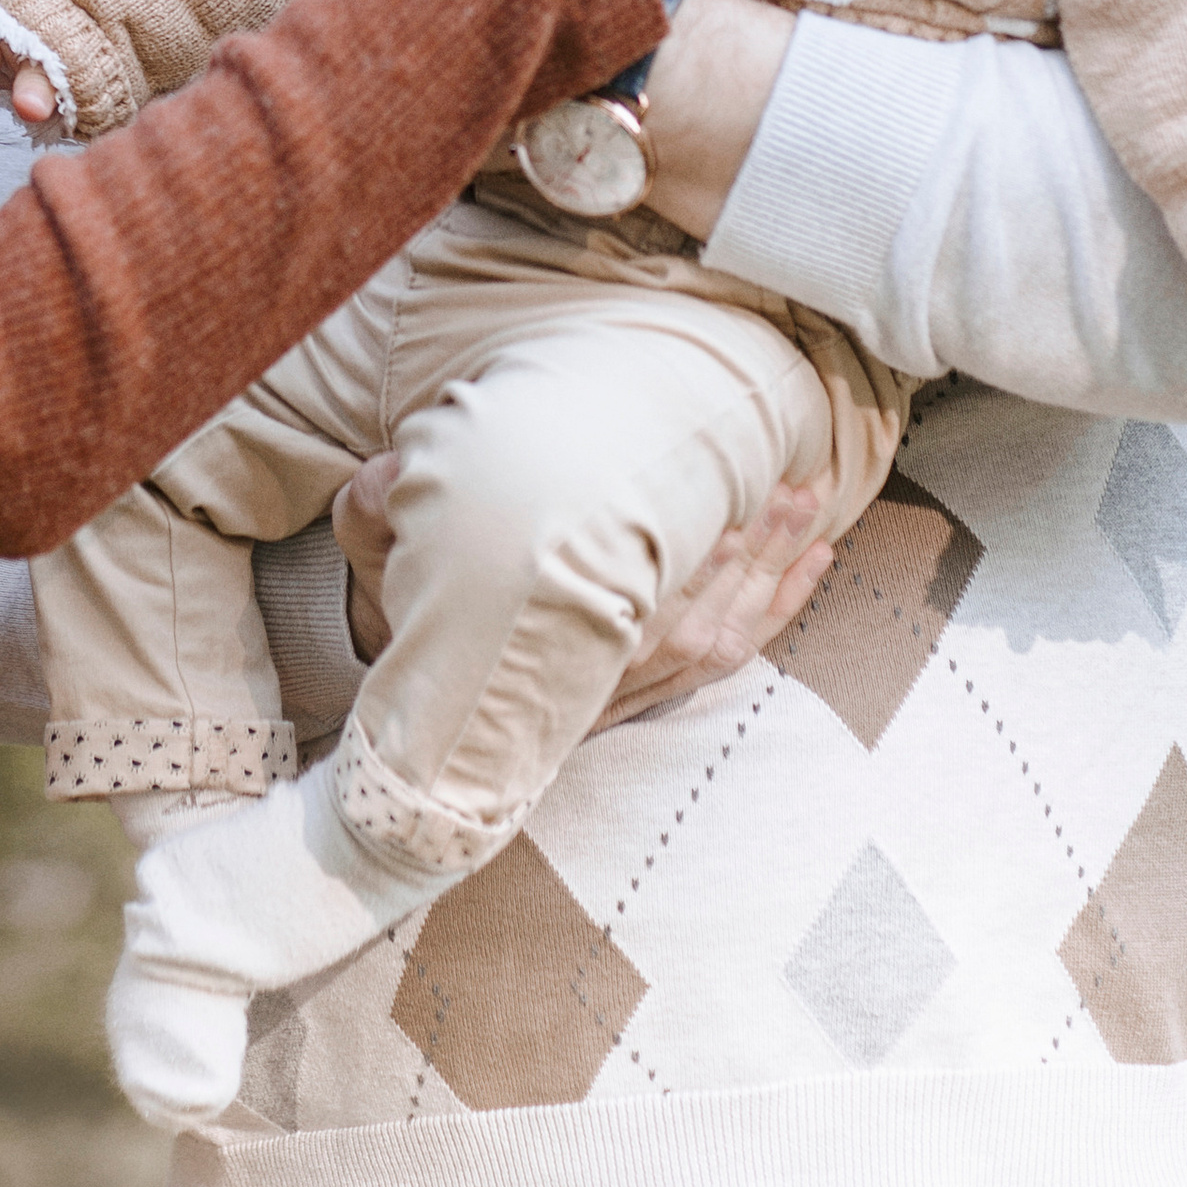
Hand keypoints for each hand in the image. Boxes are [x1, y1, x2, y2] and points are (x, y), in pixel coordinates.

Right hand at [331, 452, 833, 712]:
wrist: (412, 715)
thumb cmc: (407, 610)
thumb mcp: (373, 549)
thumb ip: (375, 509)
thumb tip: (383, 470)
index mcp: (547, 630)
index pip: (635, 586)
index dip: (691, 544)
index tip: (731, 492)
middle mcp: (597, 664)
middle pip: (699, 608)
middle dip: (756, 548)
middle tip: (799, 488)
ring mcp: (627, 685)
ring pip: (724, 631)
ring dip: (776, 572)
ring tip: (812, 510)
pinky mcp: (644, 693)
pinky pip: (731, 656)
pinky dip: (778, 611)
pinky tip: (812, 566)